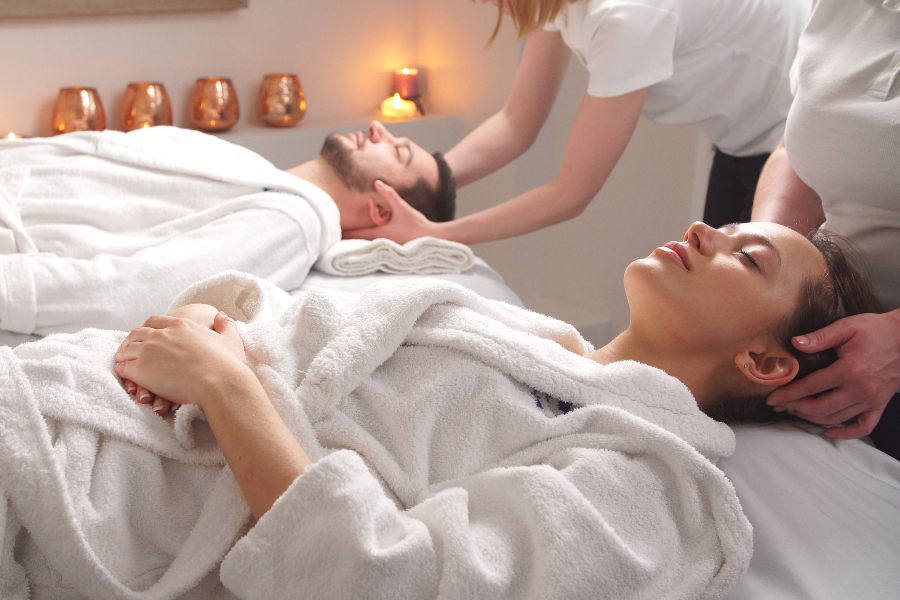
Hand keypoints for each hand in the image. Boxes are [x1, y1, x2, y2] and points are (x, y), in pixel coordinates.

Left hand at [121, 304, 220, 414]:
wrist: (218, 382)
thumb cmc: (227, 364)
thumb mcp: (231, 339)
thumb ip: (225, 325)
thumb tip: (220, 315)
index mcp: (182, 325)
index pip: (155, 321)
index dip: (149, 329)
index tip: (147, 337)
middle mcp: (162, 334)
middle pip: (137, 333)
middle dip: (132, 341)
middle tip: (131, 351)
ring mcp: (149, 350)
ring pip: (126, 349)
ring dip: (124, 355)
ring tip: (125, 363)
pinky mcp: (140, 368)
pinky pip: (123, 366)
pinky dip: (122, 370)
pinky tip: (127, 377)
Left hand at [342, 180, 439, 242]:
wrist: (431, 236)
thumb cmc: (416, 223)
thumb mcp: (401, 206)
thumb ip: (388, 194)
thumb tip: (377, 182)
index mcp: (379, 234)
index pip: (355, 234)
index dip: (343, 233)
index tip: (331, 233)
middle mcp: (380, 241)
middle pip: (358, 240)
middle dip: (347, 236)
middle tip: (334, 233)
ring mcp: (386, 245)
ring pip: (366, 241)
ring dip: (358, 236)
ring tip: (346, 233)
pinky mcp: (391, 244)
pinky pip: (375, 241)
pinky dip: (367, 237)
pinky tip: (366, 234)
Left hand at [767, 310, 899, 438]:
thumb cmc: (877, 330)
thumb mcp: (847, 327)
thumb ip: (820, 337)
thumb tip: (796, 343)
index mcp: (849, 370)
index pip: (811, 387)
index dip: (788, 394)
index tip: (772, 398)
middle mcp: (859, 390)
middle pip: (820, 408)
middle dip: (795, 408)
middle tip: (779, 405)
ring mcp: (871, 400)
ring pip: (836, 418)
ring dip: (812, 418)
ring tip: (795, 411)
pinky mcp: (879, 405)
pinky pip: (862, 427)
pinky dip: (845, 433)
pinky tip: (828, 431)